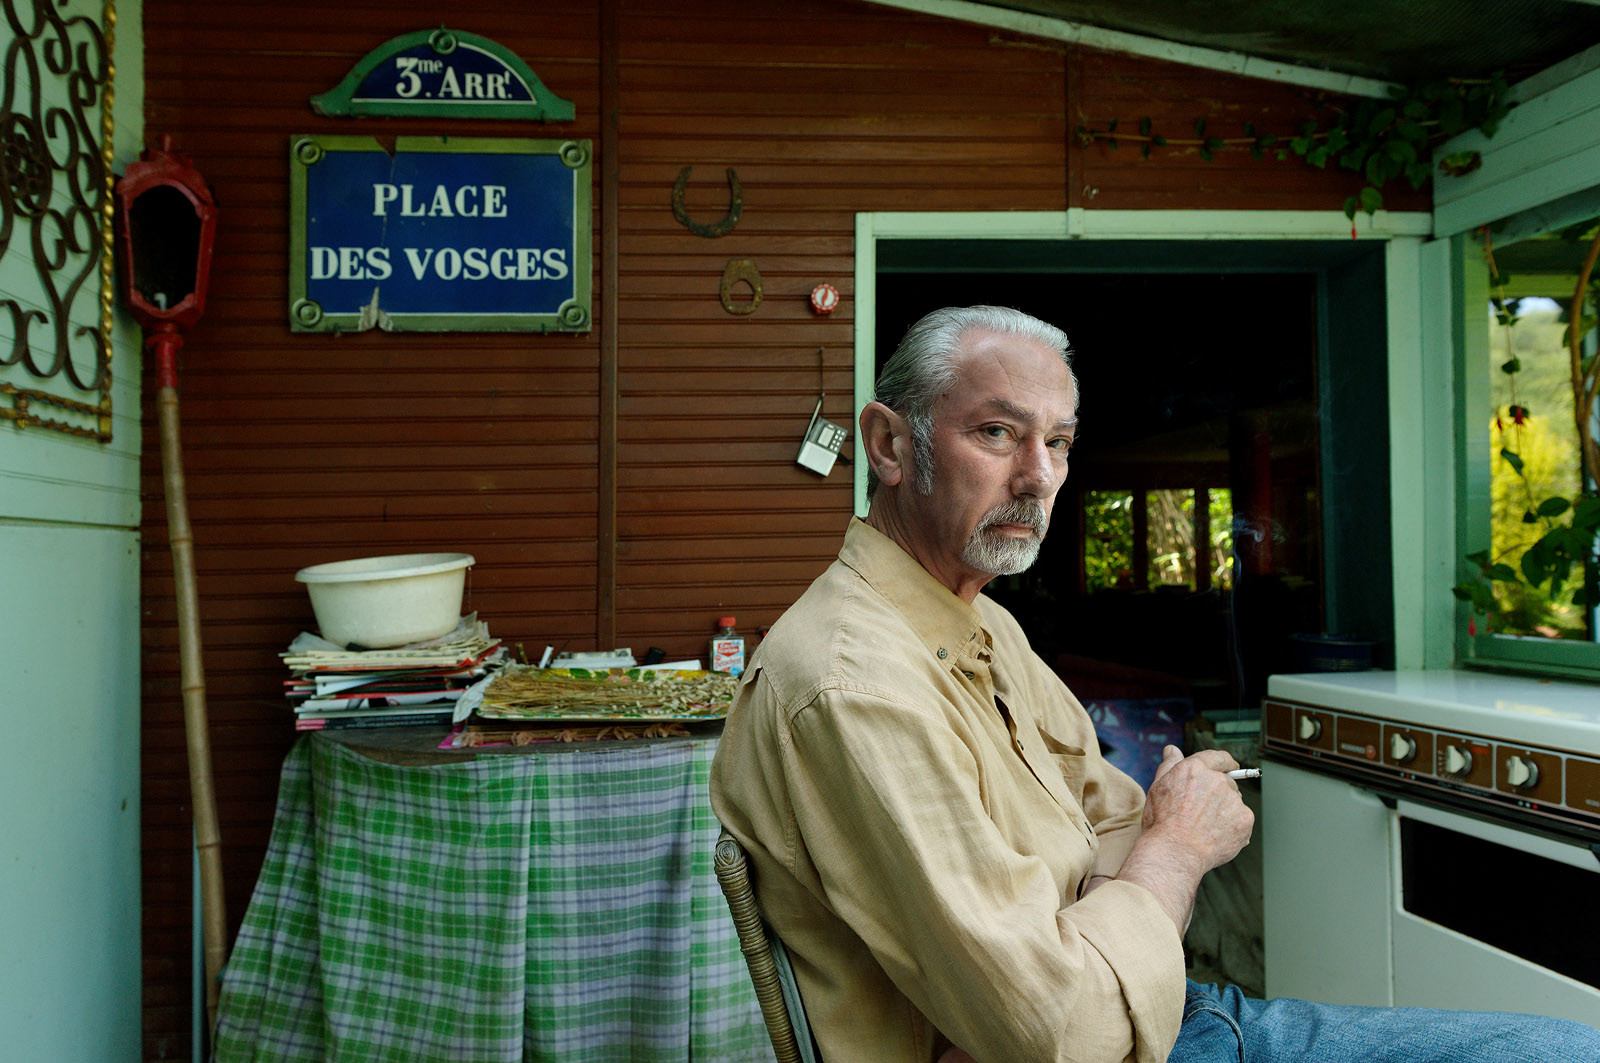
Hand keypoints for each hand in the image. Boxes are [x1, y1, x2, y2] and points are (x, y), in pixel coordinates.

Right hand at [1111, 746, 1254, 931]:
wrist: (1175, 851)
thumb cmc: (1162, 821)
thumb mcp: (1158, 788)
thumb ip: (1169, 766)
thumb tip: (1172, 749)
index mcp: (1196, 768)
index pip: (1218, 758)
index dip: (1225, 763)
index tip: (1230, 767)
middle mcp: (1218, 780)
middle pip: (1226, 783)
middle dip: (1219, 794)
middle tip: (1202, 813)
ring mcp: (1234, 800)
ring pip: (1234, 803)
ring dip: (1225, 811)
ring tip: (1205, 829)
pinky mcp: (1244, 820)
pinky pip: (1241, 821)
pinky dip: (1233, 828)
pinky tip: (1215, 837)